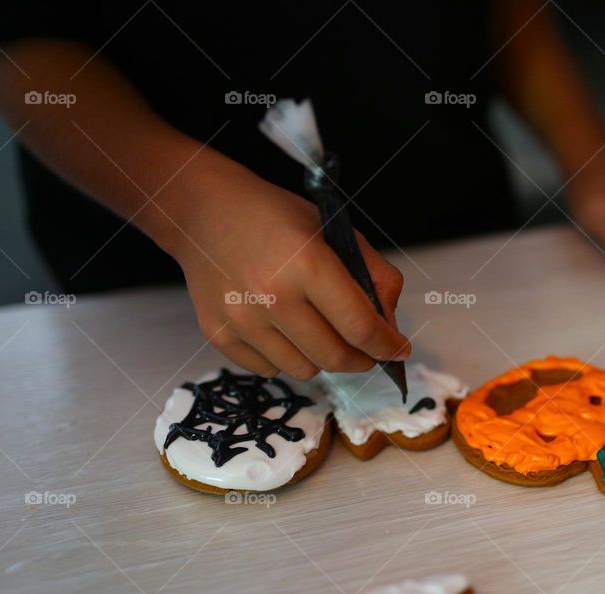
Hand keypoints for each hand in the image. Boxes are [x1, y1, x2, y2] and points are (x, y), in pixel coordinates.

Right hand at [172, 167, 408, 378]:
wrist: (205, 212)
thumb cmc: (276, 218)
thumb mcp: (335, 230)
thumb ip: (375, 275)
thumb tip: (390, 326)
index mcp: (307, 262)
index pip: (359, 326)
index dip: (387, 345)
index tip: (398, 350)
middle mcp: (270, 295)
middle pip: (334, 357)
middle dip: (361, 359)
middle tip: (367, 350)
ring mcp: (240, 319)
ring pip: (304, 370)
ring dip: (322, 358)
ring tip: (319, 330)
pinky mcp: (218, 334)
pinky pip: (269, 369)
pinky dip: (286, 357)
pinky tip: (283, 328)